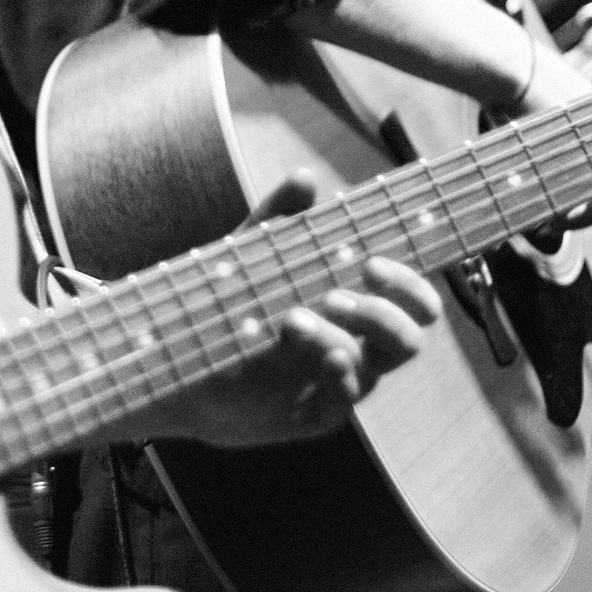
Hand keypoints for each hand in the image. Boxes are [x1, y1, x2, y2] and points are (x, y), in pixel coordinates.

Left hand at [123, 174, 442, 448]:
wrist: (179, 357)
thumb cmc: (230, 301)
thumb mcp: (250, 255)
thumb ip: (278, 218)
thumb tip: (306, 178)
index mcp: (356, 307)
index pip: (412, 302)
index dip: (407, 284)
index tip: (371, 263)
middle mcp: (357, 346)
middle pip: (409, 338)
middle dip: (385, 312)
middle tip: (338, 294)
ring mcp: (338, 382)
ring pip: (374, 367)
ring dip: (343, 339)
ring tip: (294, 319)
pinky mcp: (314, 413)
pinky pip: (345, 399)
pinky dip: (340, 375)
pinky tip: (324, 355)